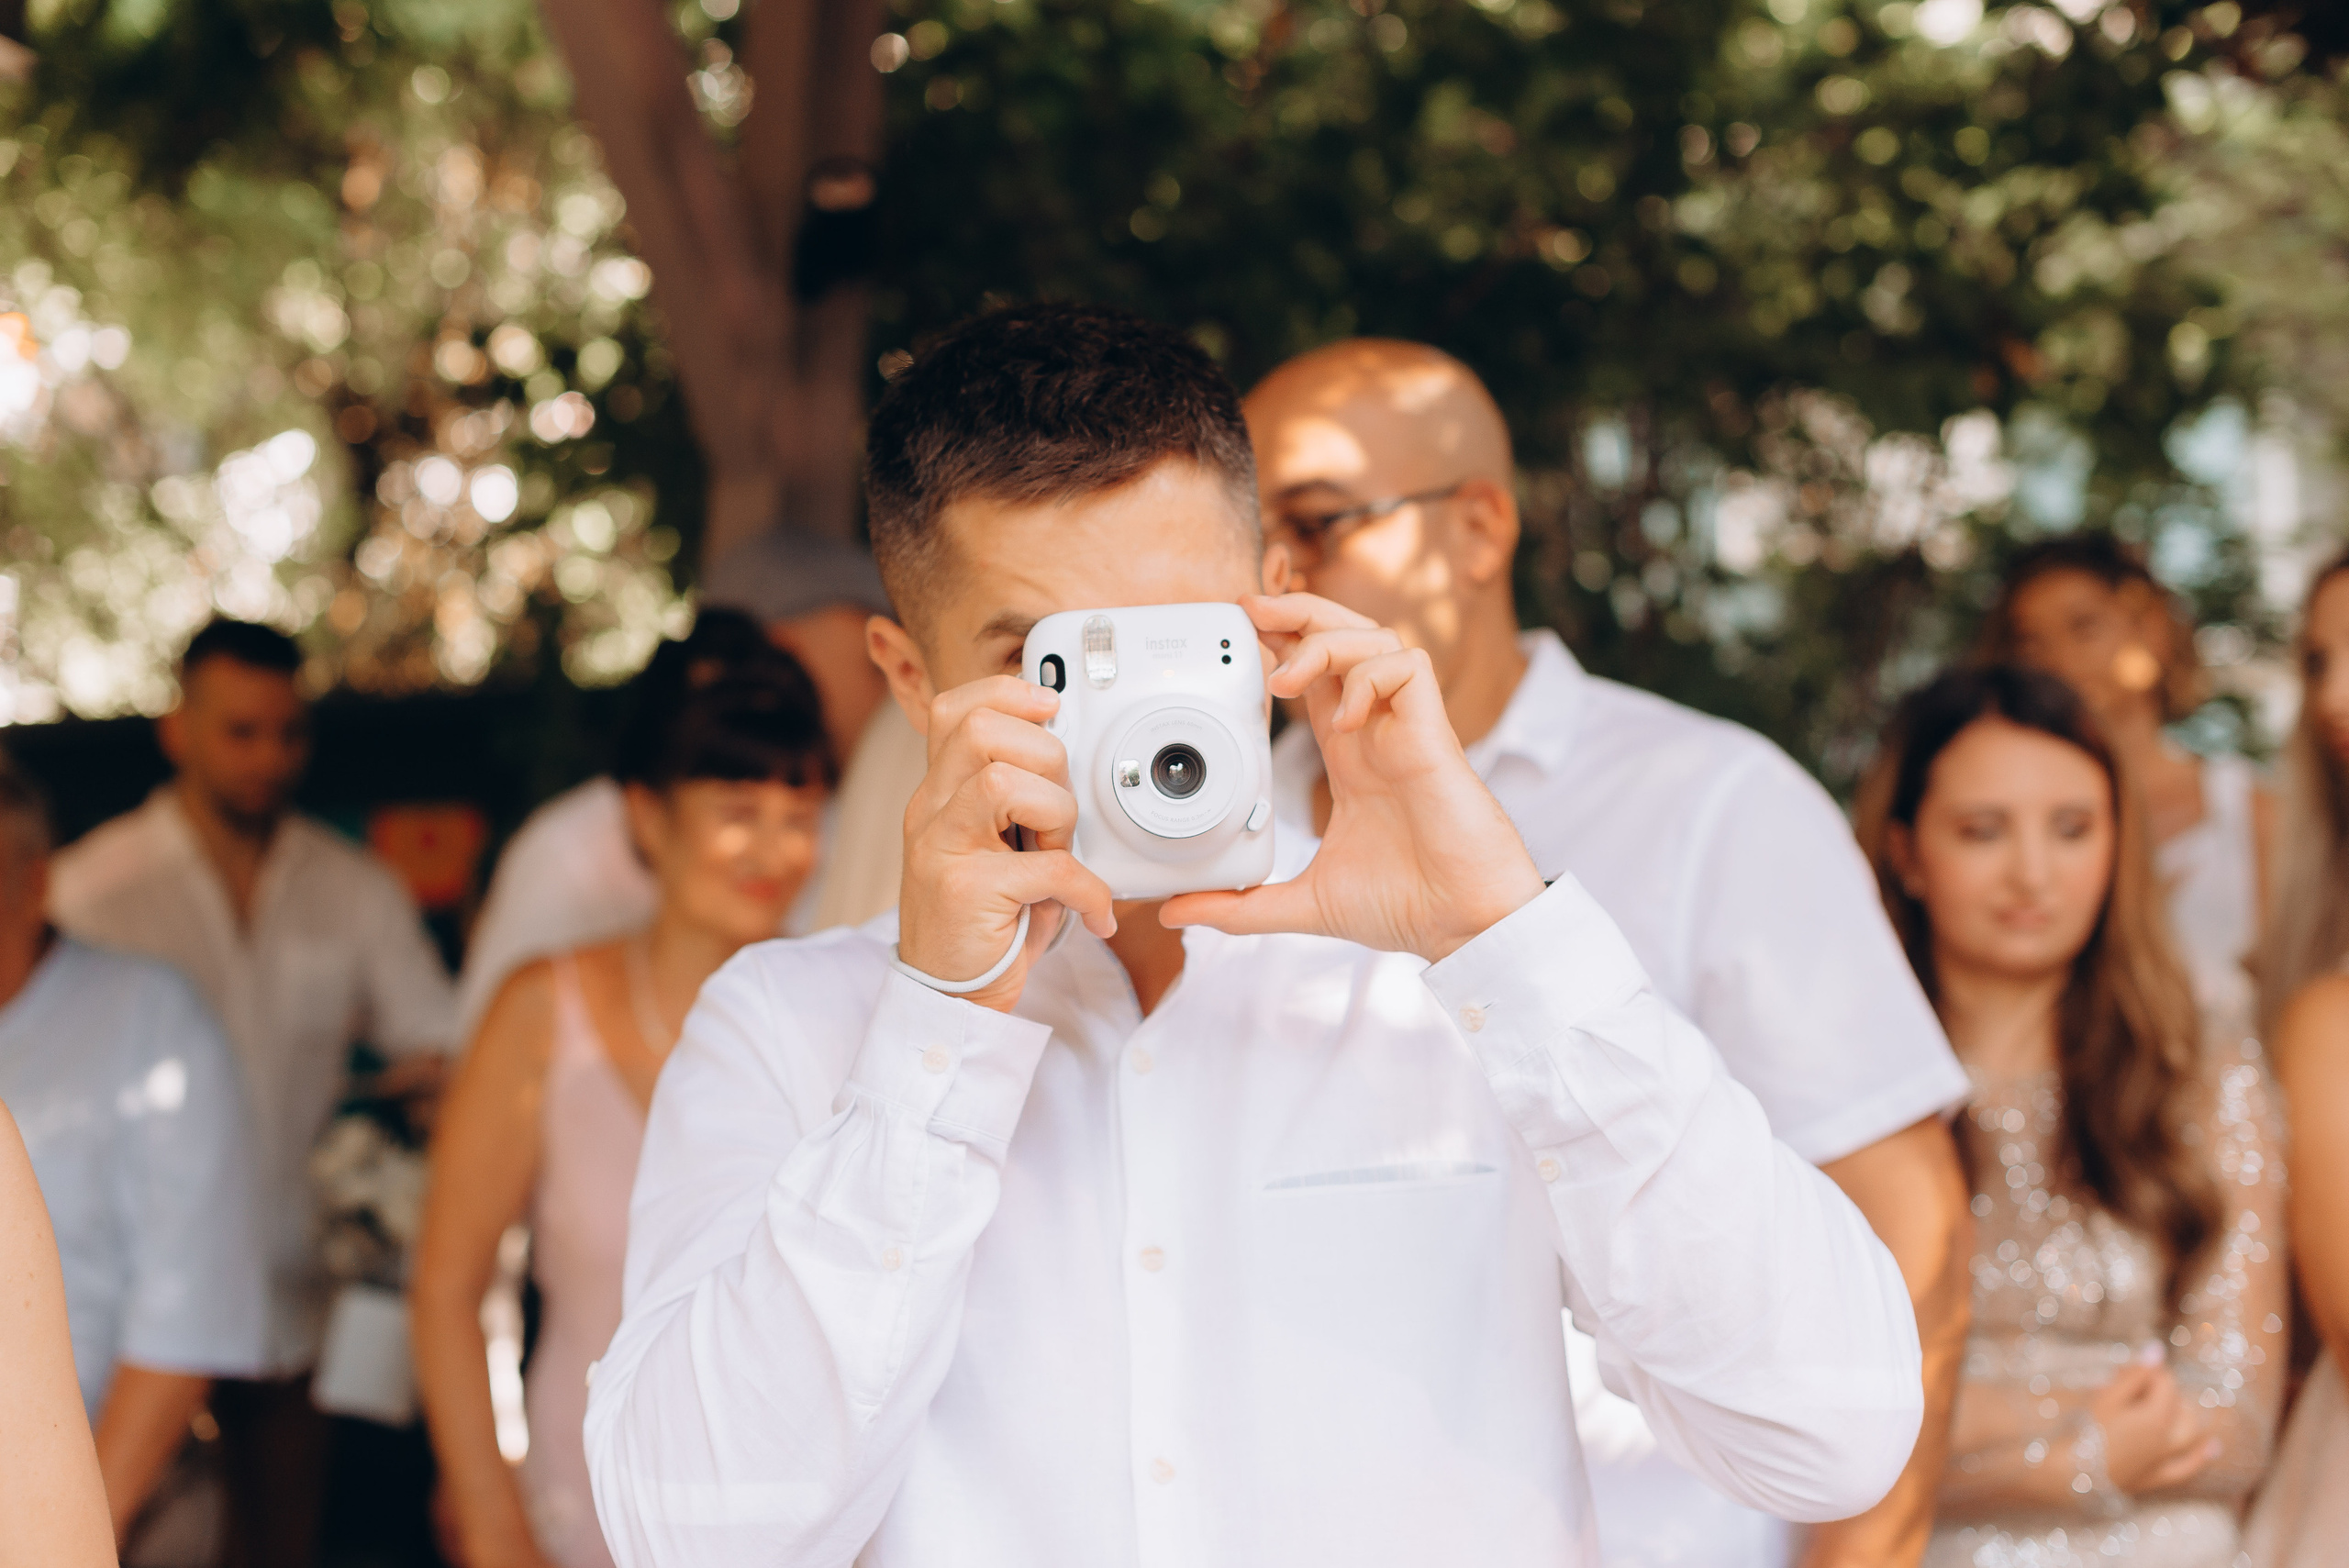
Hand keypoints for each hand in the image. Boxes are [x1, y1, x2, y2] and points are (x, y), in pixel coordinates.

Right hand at [895, 676, 1115, 1012]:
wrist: (949, 994)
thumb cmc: (983, 918)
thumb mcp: (992, 845)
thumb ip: (1014, 800)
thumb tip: (1066, 751)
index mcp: (937, 793)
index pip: (955, 709)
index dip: (1007, 694)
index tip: (1049, 710)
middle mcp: (929, 812)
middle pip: (981, 731)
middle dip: (1045, 757)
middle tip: (1057, 810)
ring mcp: (940, 849)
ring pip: (1002, 781)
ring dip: (1056, 813)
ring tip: (1059, 851)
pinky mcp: (965, 892)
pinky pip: (1045, 867)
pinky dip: (1086, 890)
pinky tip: (1093, 910)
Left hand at [1163, 593, 1543, 961]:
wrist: (1461, 924)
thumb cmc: (1405, 906)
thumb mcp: (1303, 903)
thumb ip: (1241, 906)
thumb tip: (1175, 913)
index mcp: (1349, 757)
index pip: (1313, 677)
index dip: (1279, 647)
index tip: (1239, 640)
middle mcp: (1376, 732)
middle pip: (1342, 637)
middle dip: (1297, 612)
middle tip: (1250, 611)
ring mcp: (1406, 729)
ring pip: (1375, 638)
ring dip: (1324, 643)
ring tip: (1288, 678)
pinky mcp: (1434, 734)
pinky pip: (1407, 668)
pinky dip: (1369, 677)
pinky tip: (1346, 720)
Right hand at [2092, 1352, 2217, 1494]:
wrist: (2073, 1473)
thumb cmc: (2086, 1431)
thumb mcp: (2107, 1397)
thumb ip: (2134, 1375)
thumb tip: (2158, 1349)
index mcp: (2157, 1417)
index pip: (2165, 1382)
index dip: (2147, 1371)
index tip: (2122, 1371)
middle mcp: (2169, 1439)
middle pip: (2181, 1406)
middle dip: (2165, 1391)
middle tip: (2134, 1386)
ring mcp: (2166, 1461)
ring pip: (2190, 1433)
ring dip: (2185, 1415)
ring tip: (2169, 1404)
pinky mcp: (2157, 1477)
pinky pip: (2188, 1467)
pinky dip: (2202, 1456)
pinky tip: (2213, 1447)